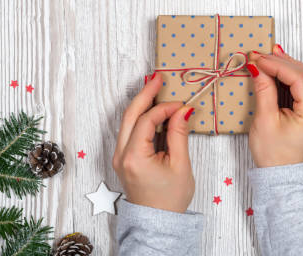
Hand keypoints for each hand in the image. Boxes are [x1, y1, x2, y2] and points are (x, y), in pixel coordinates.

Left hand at [112, 73, 195, 212]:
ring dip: (141, 104)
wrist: (158, 223)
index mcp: (134, 157)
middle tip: (158, 78)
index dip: (165, 108)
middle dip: (144, 94)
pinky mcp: (124, 158)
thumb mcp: (180, 165)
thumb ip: (178, 134)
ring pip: (128, 121)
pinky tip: (152, 109)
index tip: (182, 105)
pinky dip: (141, 117)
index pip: (147, 120)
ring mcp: (120, 156)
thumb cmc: (169, 199)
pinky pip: (130, 131)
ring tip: (154, 88)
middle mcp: (121, 154)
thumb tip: (182, 110)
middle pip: (130, 115)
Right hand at [246, 44, 302, 167]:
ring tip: (268, 58)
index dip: (276, 64)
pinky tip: (279, 71)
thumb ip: (264, 90)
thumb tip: (257, 66)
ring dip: (289, 67)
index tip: (257, 58)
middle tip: (261, 54)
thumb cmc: (274, 156)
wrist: (284, 180)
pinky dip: (293, 78)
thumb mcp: (264, 120)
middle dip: (283, 62)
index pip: (298, 78)